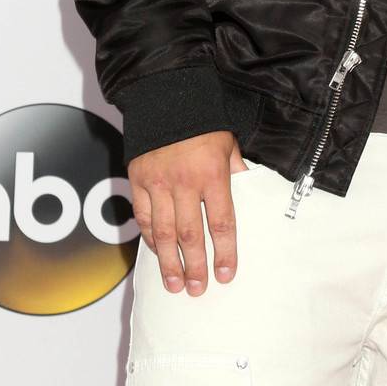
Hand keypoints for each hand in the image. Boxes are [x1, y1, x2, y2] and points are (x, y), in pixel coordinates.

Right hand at [128, 130, 248, 296]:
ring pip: (163, 234)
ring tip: (175, 285)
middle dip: (195, 266)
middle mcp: (184, 183)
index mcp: (212, 174)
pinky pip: (143, 218)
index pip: (221, 222)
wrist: (165, 95)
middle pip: (190, 235)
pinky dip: (150, 238)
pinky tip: (156, 253)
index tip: (227, 274)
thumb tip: (248, 192)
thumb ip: (236, 171)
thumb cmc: (203, 120)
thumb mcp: (228, 143)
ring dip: (169, 263)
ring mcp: (158, 184)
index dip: (225, 252)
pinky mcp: (138, 181)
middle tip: (198, 290)